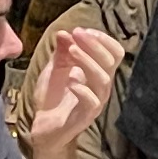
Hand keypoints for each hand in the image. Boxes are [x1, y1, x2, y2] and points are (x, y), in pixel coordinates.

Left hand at [26, 20, 124, 158]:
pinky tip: (71, 80)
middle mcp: (101, 86)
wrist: (43, 128)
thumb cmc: (52, 98)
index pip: (114, 52)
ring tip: (73, 50)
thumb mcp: (54, 69)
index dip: (102, 39)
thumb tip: (64, 32)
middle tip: (77, 33)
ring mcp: (96, 101)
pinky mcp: (86, 116)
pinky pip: (92, 102)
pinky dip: (83, 88)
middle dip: (94, 44)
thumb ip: (61, 52)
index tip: (82, 30)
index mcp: (97, 73)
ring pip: (103, 79)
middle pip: (111, 61)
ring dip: (88, 61)